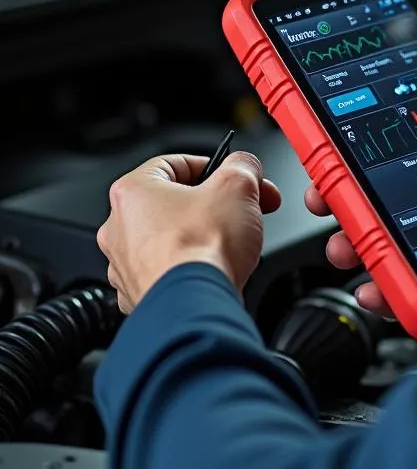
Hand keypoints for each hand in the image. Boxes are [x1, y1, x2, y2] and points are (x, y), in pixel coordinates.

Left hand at [97, 152, 281, 313]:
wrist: (196, 305)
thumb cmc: (203, 249)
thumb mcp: (238, 185)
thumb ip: (243, 165)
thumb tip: (245, 165)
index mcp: (133, 191)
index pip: (176, 164)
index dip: (215, 167)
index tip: (236, 177)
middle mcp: (119, 227)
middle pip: (176, 203)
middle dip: (215, 205)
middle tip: (243, 210)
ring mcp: (125, 265)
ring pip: (171, 239)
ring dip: (202, 236)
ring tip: (232, 243)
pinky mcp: (139, 294)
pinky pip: (168, 272)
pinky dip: (191, 269)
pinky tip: (214, 270)